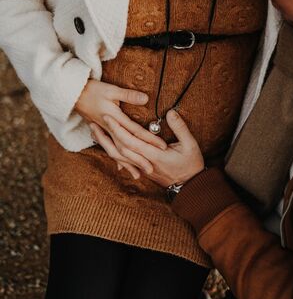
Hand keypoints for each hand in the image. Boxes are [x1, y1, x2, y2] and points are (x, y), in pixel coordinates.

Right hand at [75, 79, 166, 176]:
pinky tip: (121, 168)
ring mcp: (104, 133)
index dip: (149, 139)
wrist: (72, 95)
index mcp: (114, 119)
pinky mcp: (101, 133)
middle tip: (152, 170)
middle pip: (126, 148)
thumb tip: (145, 98)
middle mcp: (109, 129)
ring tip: (138, 175)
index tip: (162, 147)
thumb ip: (128, 95)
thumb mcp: (111, 90)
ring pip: (117, 153)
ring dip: (127, 164)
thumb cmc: (93, 90)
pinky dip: (116, 160)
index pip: (135, 132)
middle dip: (139, 159)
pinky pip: (109, 150)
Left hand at [90, 109, 204, 185]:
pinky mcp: (142, 167)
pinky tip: (106, 143)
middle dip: (108, 134)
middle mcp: (145, 162)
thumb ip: (180, 128)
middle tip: (97, 120)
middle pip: (121, 148)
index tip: (110, 117)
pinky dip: (113, 150)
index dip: (119, 129)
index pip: (132, 142)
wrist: (190, 186)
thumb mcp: (190, 145)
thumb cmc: (191, 164)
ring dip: (106, 142)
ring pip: (120, 155)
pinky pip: (124, 159)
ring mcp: (143, 166)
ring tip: (95, 130)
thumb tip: (170, 113)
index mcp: (155, 156)